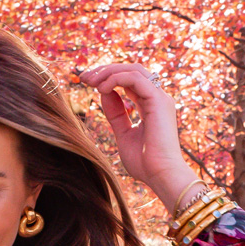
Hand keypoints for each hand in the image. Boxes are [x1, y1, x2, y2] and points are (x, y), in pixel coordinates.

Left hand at [78, 61, 195, 211]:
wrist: (161, 176)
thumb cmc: (145, 163)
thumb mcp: (123, 134)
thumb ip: (115, 114)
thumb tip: (104, 93)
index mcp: (151, 105)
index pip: (129, 81)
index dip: (108, 78)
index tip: (87, 83)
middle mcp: (157, 98)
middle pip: (131, 70)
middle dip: (106, 70)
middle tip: (84, 77)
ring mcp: (160, 98)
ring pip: (133, 69)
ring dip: (108, 71)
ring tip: (90, 81)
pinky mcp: (158, 100)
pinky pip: (135, 78)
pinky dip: (115, 78)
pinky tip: (101, 88)